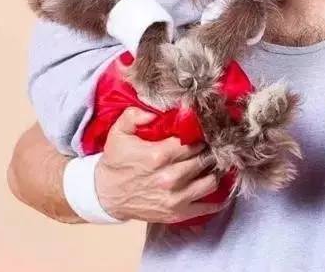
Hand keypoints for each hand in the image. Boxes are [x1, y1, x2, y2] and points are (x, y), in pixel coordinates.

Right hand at [94, 107, 229, 222]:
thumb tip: (154, 111)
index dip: (200, 135)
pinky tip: (219, 187)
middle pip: (203, 159)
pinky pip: (206, 206)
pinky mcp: (176, 213)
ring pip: (210, 181)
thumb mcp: (119, 132)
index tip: (203, 131)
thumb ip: (134, 115)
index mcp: (159, 155)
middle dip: (209, 151)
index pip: (192, 142)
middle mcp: (170, 178)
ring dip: (214, 171)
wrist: (104, 195)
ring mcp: (175, 198)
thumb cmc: (116, 161)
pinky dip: (216, 198)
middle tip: (212, 145)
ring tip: (213, 163)